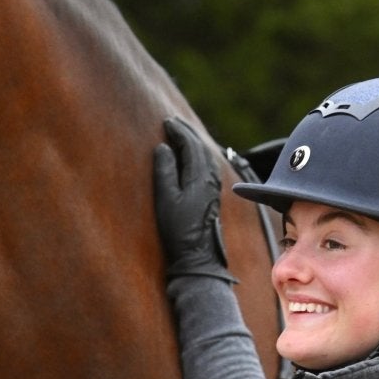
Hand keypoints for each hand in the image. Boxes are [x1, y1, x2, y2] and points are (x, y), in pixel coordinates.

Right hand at [153, 118, 232, 281]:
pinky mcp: (211, 196)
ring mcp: (213, 187)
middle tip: (172, 122)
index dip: (178, 131)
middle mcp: (211, 178)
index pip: (191, 144)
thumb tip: (164, 148)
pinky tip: (191, 156)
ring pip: (205, 155)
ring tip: (180, 134)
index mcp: (200, 176)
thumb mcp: (166, 198)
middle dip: (187, 132)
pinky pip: (206, 165)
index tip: (166, 122)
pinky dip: (197, 154)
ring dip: (192, 142)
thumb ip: (165, 170)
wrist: (197, 256)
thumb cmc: (179, 230)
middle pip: (201, 147)